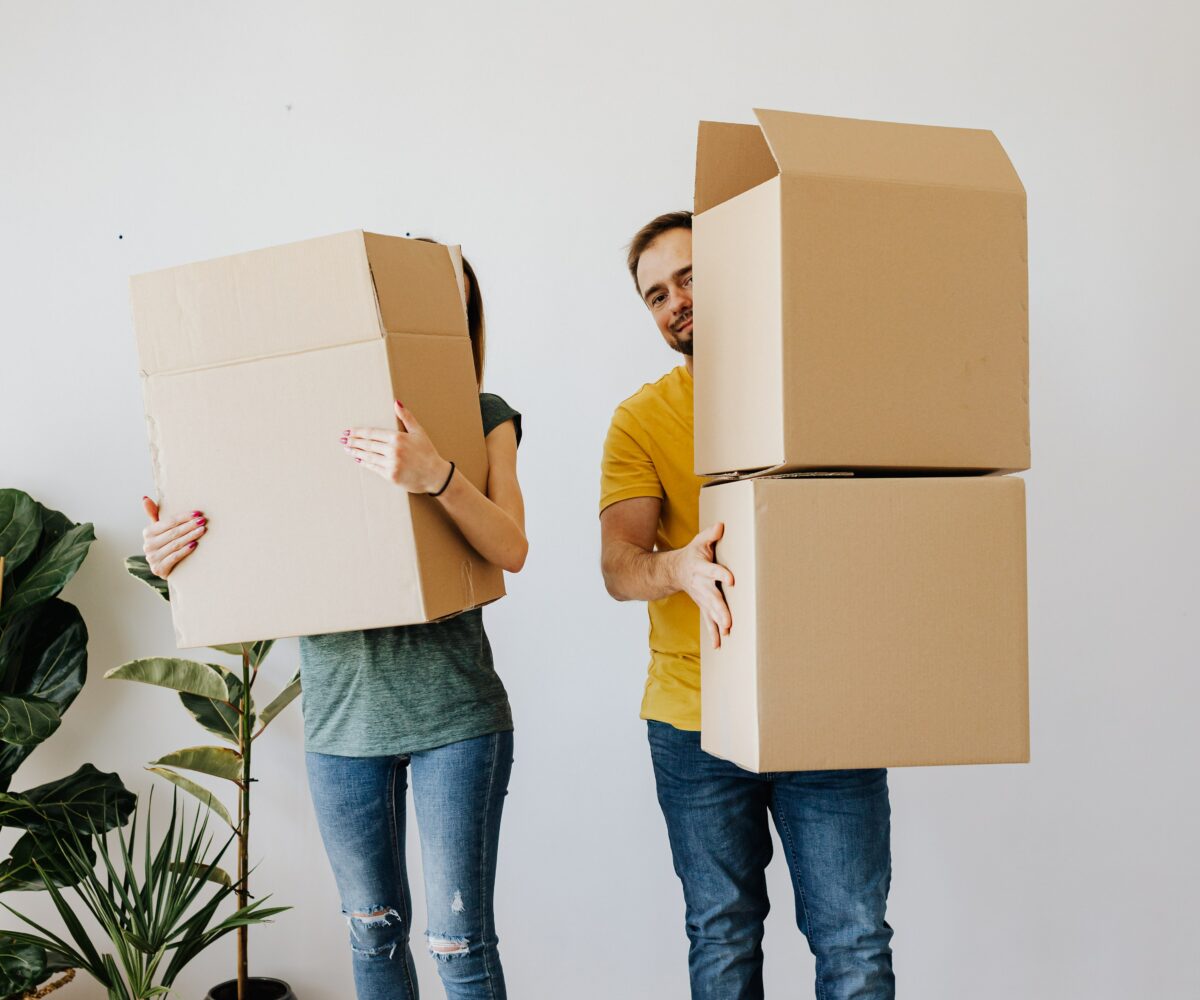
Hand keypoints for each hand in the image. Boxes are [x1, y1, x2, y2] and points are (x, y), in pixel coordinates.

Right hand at [141, 497, 206, 579]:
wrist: (164, 567)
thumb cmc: (164, 543)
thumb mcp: (159, 529)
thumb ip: (153, 514)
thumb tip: (145, 498)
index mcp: (147, 532)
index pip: (168, 522)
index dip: (184, 517)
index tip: (198, 513)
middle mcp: (148, 545)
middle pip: (173, 533)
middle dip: (189, 526)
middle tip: (203, 521)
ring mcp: (152, 558)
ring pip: (175, 544)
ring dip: (190, 536)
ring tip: (202, 530)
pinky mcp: (159, 569)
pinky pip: (174, 557)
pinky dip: (185, 550)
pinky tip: (195, 544)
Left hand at [341, 401, 451, 493]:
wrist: (435, 474)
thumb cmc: (427, 452)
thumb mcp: (418, 432)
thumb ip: (406, 417)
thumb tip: (396, 402)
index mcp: (398, 438)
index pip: (372, 433)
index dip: (358, 432)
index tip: (348, 431)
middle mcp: (393, 451)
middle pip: (367, 444)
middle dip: (353, 441)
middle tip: (343, 440)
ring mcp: (391, 464)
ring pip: (368, 456)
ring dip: (356, 452)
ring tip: (347, 449)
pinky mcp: (391, 476)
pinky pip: (374, 468)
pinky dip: (365, 463)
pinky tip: (358, 460)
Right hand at [672, 522, 733, 649]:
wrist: (673, 572)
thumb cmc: (692, 555)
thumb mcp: (699, 542)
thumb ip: (710, 535)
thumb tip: (722, 526)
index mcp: (701, 568)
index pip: (712, 570)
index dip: (721, 574)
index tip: (732, 579)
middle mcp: (701, 585)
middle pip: (712, 598)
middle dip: (720, 610)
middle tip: (728, 621)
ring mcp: (701, 598)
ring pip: (710, 612)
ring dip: (718, 623)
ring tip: (727, 632)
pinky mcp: (703, 606)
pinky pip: (708, 621)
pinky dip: (713, 633)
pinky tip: (719, 644)